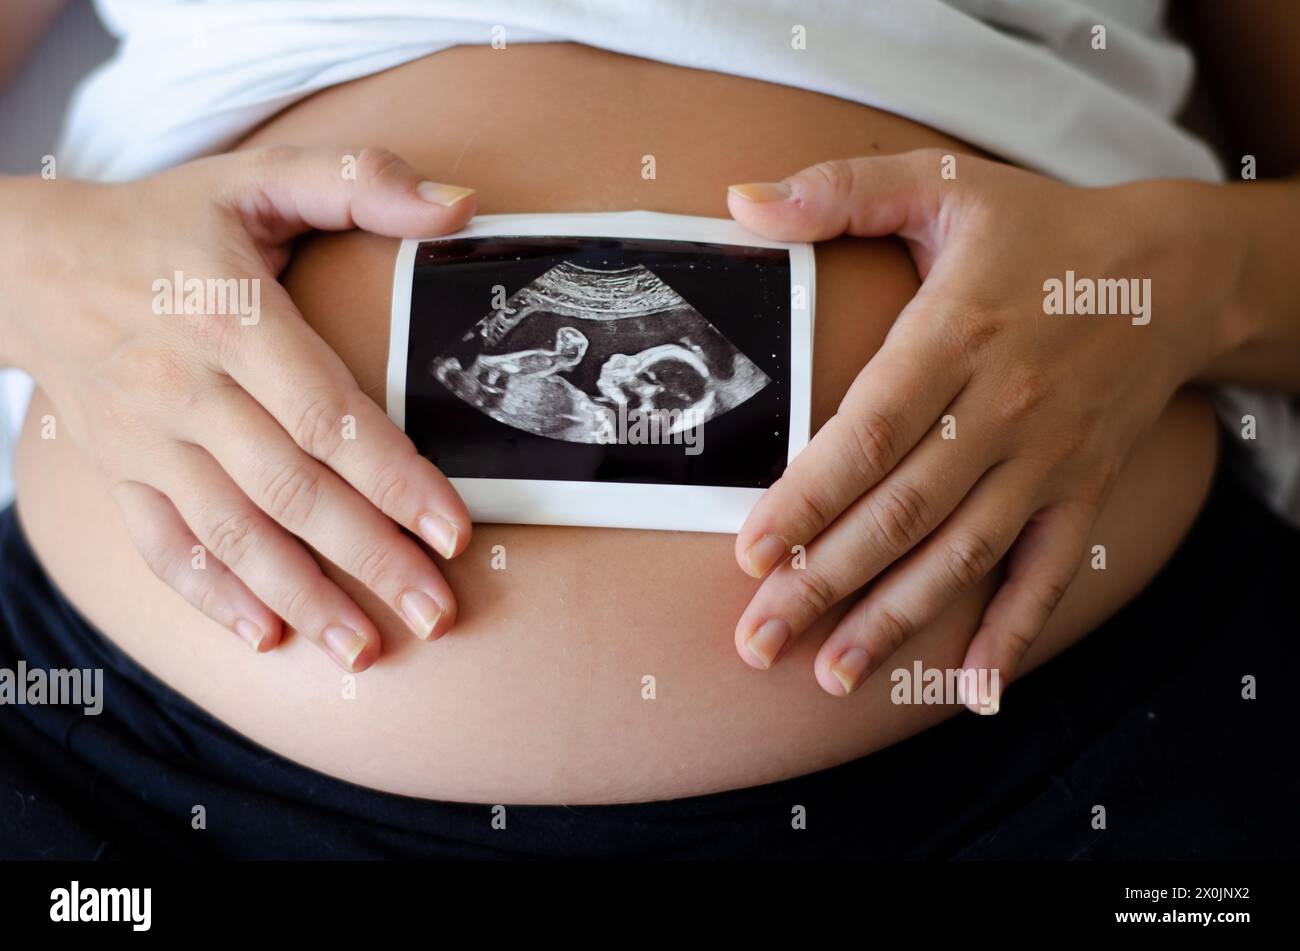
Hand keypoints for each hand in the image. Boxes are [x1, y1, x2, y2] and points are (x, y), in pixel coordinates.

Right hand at [7, 146, 477, 670]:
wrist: (28, 261)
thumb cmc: (164, 223)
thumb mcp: (256, 179)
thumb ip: (358, 181)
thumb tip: (461, 206)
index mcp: (233, 319)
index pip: (328, 417)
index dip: (395, 479)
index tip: (453, 531)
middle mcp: (187, 390)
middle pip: (292, 492)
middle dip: (369, 559)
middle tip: (437, 612)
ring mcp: (147, 441)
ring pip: (232, 534)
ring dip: (303, 597)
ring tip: (367, 650)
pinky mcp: (120, 473)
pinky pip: (162, 547)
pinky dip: (212, 596)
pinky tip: (266, 635)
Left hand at [725, 150, 1220, 707]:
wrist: (1173, 273)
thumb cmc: (1040, 231)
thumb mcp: (942, 185)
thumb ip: (839, 189)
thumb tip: (740, 202)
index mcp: (956, 336)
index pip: (872, 433)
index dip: (811, 497)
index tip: (752, 550)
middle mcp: (1003, 410)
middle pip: (903, 512)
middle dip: (824, 582)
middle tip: (759, 640)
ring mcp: (1048, 461)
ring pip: (964, 556)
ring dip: (897, 620)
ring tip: (830, 674)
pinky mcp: (1082, 492)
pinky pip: (1049, 574)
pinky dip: (1013, 633)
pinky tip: (973, 691)